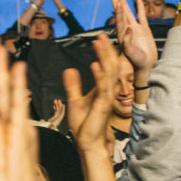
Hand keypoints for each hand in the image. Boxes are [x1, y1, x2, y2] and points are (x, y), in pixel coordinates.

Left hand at [65, 34, 129, 151]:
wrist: (88, 145)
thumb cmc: (84, 127)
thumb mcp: (75, 101)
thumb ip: (73, 85)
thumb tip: (69, 70)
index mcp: (102, 90)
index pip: (105, 67)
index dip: (103, 53)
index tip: (98, 39)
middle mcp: (107, 92)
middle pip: (110, 66)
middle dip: (106, 50)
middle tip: (102, 35)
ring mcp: (106, 98)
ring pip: (109, 73)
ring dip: (105, 58)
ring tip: (100, 43)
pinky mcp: (103, 106)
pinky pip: (103, 88)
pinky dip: (99, 76)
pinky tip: (95, 65)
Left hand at [110, 0, 157, 77]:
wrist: (146, 65)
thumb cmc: (137, 61)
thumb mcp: (131, 53)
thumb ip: (128, 42)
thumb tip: (129, 28)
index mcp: (122, 35)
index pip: (120, 20)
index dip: (118, 11)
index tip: (117, 2)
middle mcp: (128, 30)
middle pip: (121, 14)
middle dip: (117, 3)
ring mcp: (136, 29)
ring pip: (129, 13)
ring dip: (125, 4)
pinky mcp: (144, 30)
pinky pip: (142, 17)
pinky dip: (140, 9)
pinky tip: (139, 1)